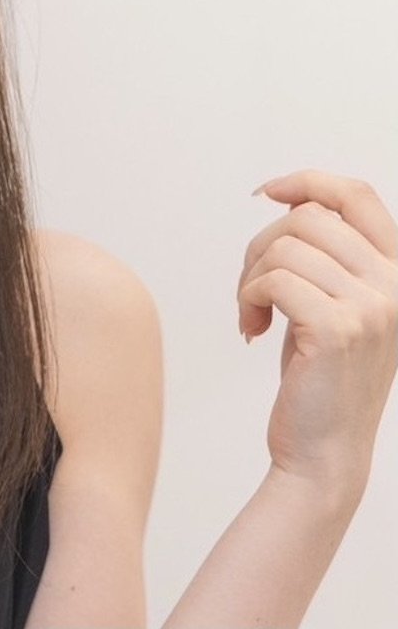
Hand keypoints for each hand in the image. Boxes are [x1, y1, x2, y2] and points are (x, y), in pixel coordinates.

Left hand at [238, 170, 397, 497]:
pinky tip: (252, 330)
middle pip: (306, 217)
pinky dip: (248, 299)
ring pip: (283, 247)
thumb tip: (294, 201)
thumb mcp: (336, 301)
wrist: (324, 450)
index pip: (357, 194)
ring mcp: (372, 306)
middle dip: (261, 246)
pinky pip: (272, 280)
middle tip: (251, 289)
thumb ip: (331, 254)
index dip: (308, 180)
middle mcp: (395, 284)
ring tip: (253, 314)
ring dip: (251, 278)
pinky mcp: (339, 327)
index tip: (268, 193)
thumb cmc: (321, 373)